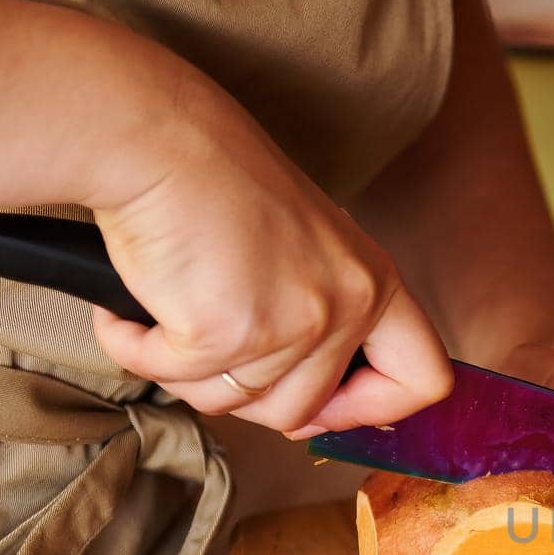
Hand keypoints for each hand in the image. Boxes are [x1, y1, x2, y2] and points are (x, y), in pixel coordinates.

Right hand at [88, 71, 450, 435]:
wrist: (157, 138)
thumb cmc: (220, 187)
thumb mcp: (308, 252)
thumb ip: (327, 322)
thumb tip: (318, 415)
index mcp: (375, 283)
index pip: (425, 381)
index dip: (374, 408)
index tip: (330, 405)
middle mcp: (347, 305)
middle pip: (306, 411)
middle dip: (250, 396)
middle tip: (214, 347)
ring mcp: (292, 323)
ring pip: (240, 404)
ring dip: (190, 372)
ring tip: (172, 313)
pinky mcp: (227, 333)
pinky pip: (176, 379)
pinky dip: (139, 351)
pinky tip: (128, 315)